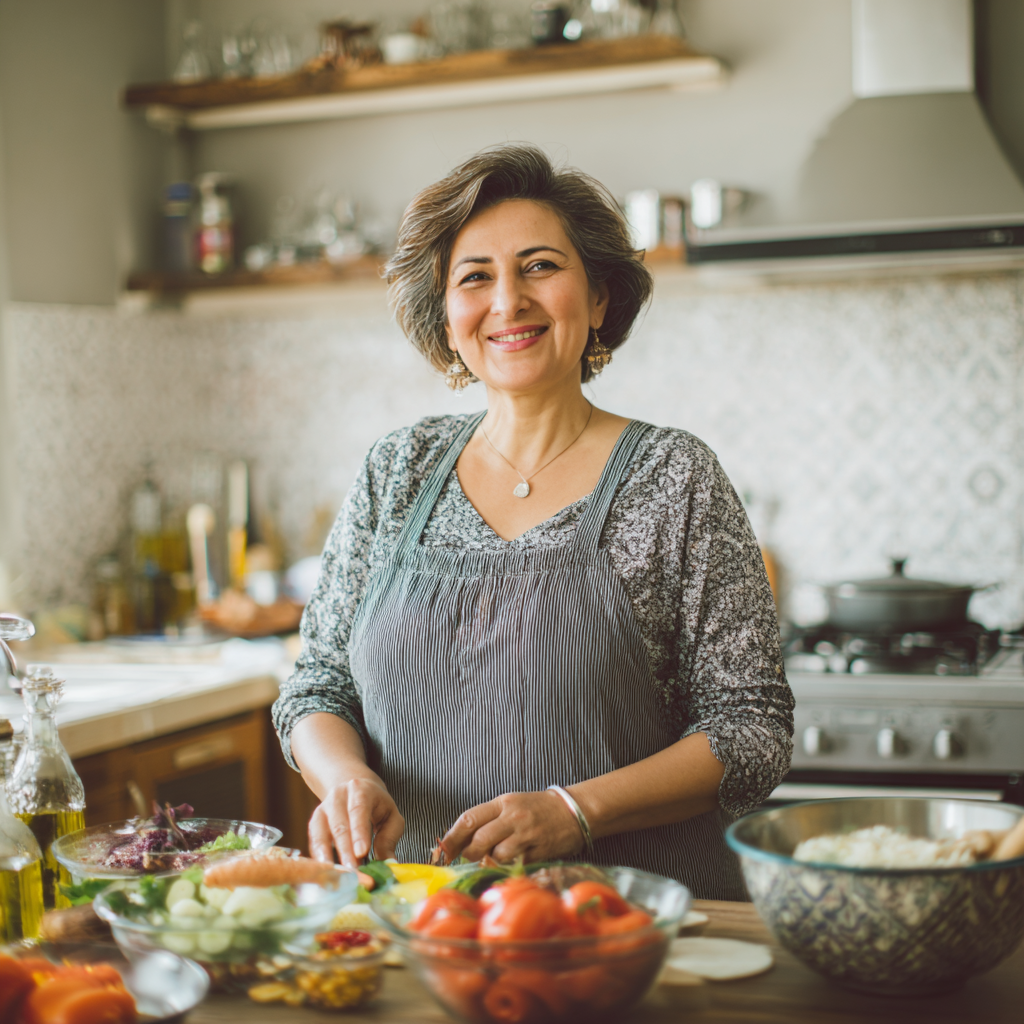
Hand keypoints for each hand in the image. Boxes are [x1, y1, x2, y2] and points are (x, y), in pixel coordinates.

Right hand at [308, 777, 403, 867]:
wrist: (355, 789)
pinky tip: (325, 871)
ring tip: (337, 875)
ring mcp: (323, 808)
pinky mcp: (315, 822)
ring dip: (328, 856)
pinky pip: (313, 840)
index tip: (362, 852)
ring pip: (321, 832)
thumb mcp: (391, 816)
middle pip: (339, 824)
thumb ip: (389, 838)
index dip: (359, 831)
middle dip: (345, 850)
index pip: (359, 809)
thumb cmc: (376, 806)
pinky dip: (319, 857)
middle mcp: (338, 796)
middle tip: (352, 871)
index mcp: (360, 790)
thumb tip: (387, 863)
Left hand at [439, 791, 584, 863]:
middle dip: (470, 853)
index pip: (469, 818)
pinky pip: (516, 865)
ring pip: (497, 855)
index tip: (443, 850)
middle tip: (471, 857)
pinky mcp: (540, 852)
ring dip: (492, 861)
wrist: (573, 811)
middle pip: (480, 840)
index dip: (452, 837)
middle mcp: (514, 817)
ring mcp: (527, 835)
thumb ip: (488, 820)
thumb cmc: (537, 808)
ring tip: (498, 856)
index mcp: (503, 802)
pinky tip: (514, 861)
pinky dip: (510, 867)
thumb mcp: (511, 804)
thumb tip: (461, 843)